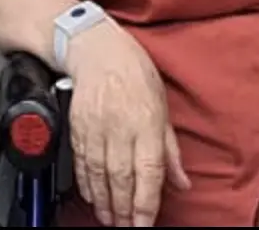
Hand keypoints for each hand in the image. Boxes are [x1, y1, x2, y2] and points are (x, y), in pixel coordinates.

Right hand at [64, 22, 189, 226]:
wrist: (95, 47)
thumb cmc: (133, 71)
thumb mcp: (161, 106)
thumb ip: (170, 149)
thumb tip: (181, 181)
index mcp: (147, 123)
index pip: (148, 173)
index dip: (145, 204)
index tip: (143, 224)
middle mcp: (120, 127)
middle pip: (121, 178)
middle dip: (123, 210)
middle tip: (124, 226)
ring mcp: (96, 126)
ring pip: (98, 173)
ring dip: (103, 201)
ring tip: (108, 218)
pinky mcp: (76, 124)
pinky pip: (80, 160)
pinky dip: (85, 181)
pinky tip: (91, 195)